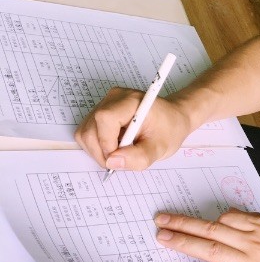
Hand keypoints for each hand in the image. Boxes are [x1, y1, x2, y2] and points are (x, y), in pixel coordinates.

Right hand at [75, 87, 191, 170]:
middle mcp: (113, 98)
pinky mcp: (100, 112)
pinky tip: (116, 146)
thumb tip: (112, 162)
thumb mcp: (160, 148)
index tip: (119, 158)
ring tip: (121, 152)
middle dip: (102, 153)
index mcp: (130, 101)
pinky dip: (98, 146)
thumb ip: (139, 157)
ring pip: (85, 133)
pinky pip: (88, 133)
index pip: (104, 119)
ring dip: (99, 151)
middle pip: (90, 129)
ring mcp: (104, 104)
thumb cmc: (169, 129)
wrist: (172, 118)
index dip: (107, 143)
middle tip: (121, 160)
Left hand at [155, 210, 259, 261]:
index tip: (192, 222)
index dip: (207, 220)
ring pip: (210, 250)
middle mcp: (255, 243)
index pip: (228, 218)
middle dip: (184, 223)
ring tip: (163, 238)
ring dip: (183, 243)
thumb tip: (237, 215)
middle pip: (211, 229)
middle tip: (162, 219)